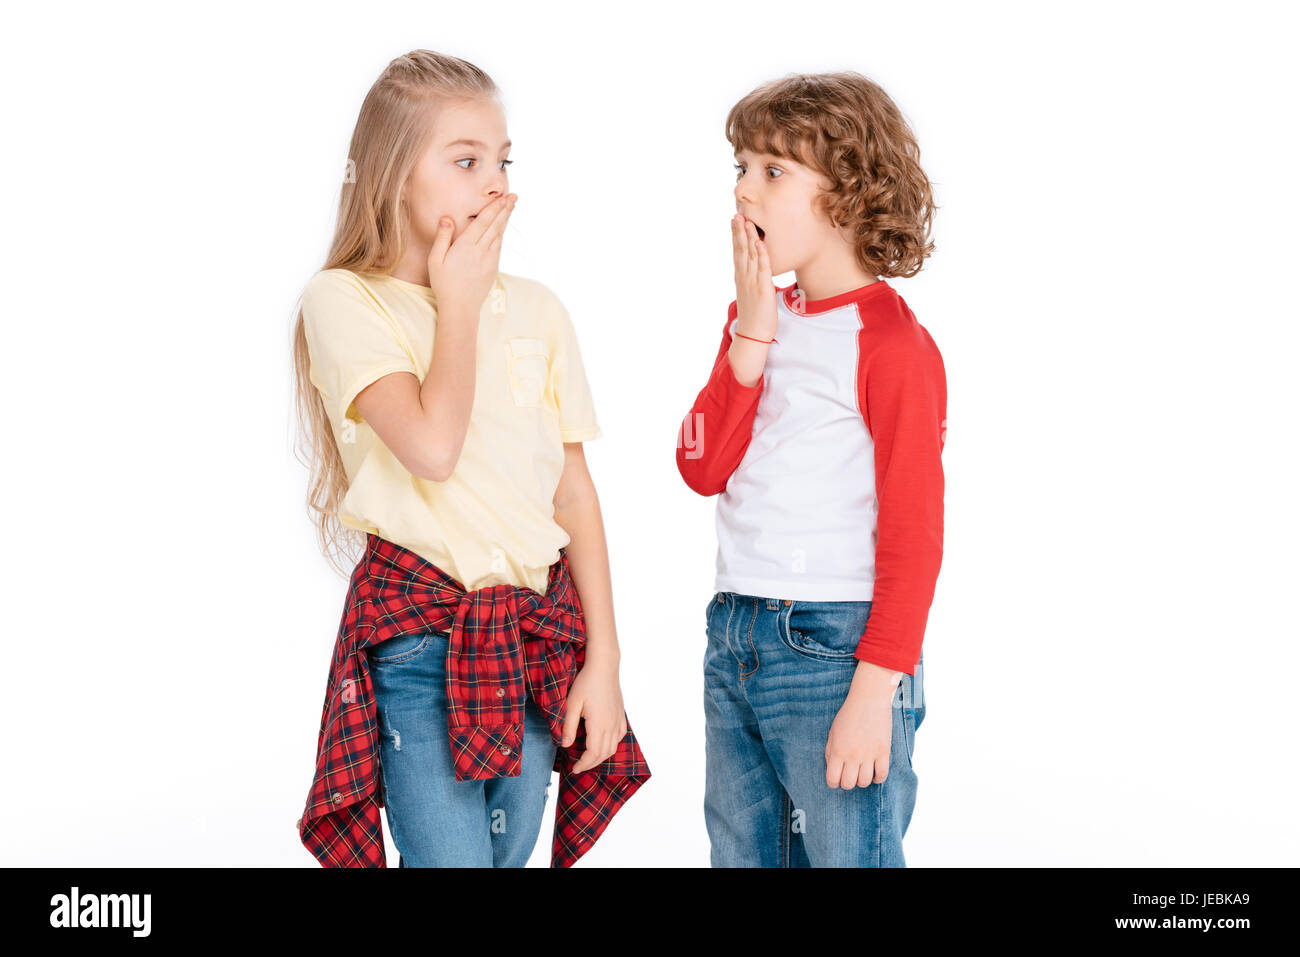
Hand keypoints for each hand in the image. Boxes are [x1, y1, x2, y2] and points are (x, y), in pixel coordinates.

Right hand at [427, 193, 516, 315]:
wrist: (460, 308)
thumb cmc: (444, 283)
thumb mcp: (435, 260)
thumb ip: (442, 237)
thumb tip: (447, 218)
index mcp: (466, 247)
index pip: (483, 222)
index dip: (494, 208)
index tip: (503, 198)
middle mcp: (481, 251)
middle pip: (495, 226)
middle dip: (505, 210)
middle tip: (514, 196)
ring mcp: (490, 260)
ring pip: (499, 235)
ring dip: (505, 220)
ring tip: (511, 207)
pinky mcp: (493, 268)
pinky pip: (499, 247)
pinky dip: (501, 234)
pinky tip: (502, 228)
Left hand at [560, 658, 628, 773]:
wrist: (604, 667)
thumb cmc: (586, 682)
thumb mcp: (572, 703)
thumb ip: (568, 726)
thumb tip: (565, 745)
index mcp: (599, 724)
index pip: (593, 753)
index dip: (584, 764)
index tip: (574, 769)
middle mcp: (611, 725)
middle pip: (603, 754)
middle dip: (591, 763)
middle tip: (578, 766)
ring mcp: (618, 721)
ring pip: (612, 747)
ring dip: (601, 756)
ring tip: (588, 758)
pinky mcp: (621, 715)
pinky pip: (619, 737)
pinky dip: (611, 745)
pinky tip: (603, 743)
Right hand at [731, 213, 775, 340]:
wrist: (753, 335)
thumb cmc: (754, 316)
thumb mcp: (749, 295)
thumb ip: (750, 281)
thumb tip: (753, 273)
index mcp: (741, 278)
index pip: (737, 252)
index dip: (736, 236)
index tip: (734, 221)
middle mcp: (744, 278)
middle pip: (740, 250)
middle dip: (738, 232)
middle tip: (736, 214)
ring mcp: (752, 283)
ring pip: (750, 256)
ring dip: (748, 238)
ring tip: (746, 221)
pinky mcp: (763, 290)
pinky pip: (762, 269)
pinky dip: (761, 255)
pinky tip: (760, 243)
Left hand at [825, 667, 900, 787]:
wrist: (869, 699)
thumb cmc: (848, 715)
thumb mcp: (833, 732)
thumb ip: (830, 751)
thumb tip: (832, 769)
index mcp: (837, 750)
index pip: (832, 780)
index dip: (833, 782)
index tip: (837, 779)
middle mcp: (852, 755)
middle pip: (849, 784)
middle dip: (847, 783)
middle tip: (850, 775)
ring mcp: (869, 754)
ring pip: (865, 782)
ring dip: (862, 780)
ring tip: (862, 772)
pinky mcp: (883, 751)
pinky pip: (882, 775)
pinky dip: (878, 778)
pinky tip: (875, 772)